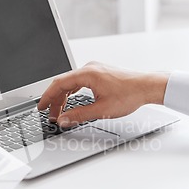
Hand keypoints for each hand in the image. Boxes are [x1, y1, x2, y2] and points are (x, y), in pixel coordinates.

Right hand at [37, 61, 168, 126]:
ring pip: (71, 82)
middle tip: (51, 115)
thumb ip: (79, 115)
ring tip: (60, 111)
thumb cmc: (129, 95)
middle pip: (63, 83)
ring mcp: (94, 69)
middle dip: (55, 100)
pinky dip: (72, 92)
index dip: (47, 97)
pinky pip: (79, 81)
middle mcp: (89, 68)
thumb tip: (63, 120)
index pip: (59, 84)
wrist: (147, 87)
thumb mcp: (101, 110)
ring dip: (64, 97)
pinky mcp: (99, 73)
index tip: (41, 107)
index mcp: (87, 73)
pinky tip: (71, 100)